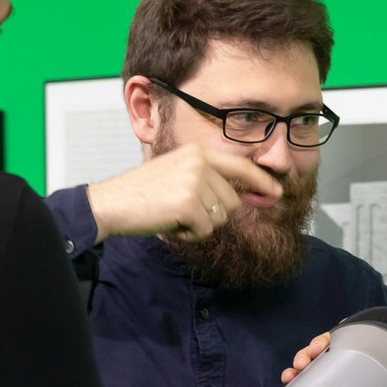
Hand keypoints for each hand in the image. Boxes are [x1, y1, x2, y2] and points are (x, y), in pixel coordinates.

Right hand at [84, 145, 282, 243]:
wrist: (110, 204)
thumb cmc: (141, 194)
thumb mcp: (176, 174)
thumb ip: (206, 179)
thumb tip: (240, 198)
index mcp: (196, 153)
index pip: (240, 167)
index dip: (261, 182)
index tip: (277, 193)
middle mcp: (199, 162)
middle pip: (231, 201)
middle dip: (212, 214)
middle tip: (180, 209)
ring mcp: (194, 182)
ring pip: (219, 218)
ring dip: (199, 224)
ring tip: (172, 213)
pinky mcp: (188, 203)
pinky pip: (205, 230)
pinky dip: (189, 234)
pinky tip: (169, 222)